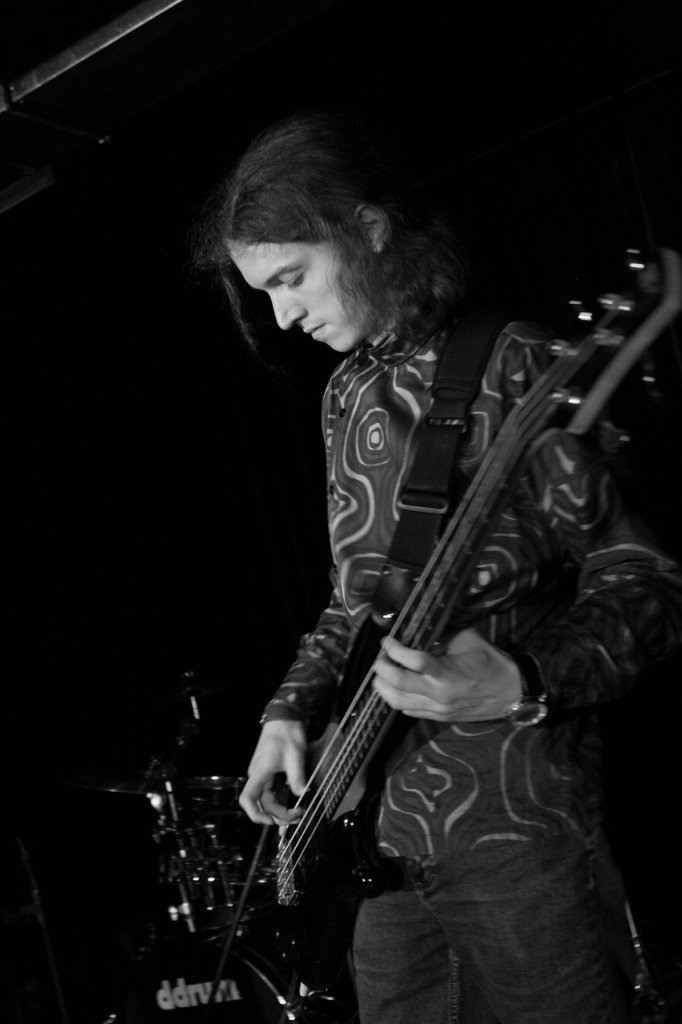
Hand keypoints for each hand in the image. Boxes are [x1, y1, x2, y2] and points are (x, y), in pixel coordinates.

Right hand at [239, 719, 306, 825]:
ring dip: (281, 810)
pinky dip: (282, 801)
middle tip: (298, 816)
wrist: (284, 716)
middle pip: (262, 803)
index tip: (272, 821)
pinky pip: (273, 792)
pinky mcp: (271, 773)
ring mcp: (264, 775)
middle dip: (278, 815)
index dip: (255, 814)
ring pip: (268, 799)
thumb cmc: (287, 732)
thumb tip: (302, 794)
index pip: (248, 799)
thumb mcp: (295, 755)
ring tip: (298, 814)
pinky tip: (293, 806)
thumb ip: (297, 777)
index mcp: (260, 772)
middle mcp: (259, 775)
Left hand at [372, 627, 520, 721]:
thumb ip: (441, 635)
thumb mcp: (468, 640)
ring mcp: (438, 709)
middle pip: (398, 684)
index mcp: (447, 673)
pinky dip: (397, 699)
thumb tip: (418, 628)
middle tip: (379, 657)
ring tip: (380, 674)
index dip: (395, 649)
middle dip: (382, 669)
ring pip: (398, 703)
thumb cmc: (491, 662)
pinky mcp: (439, 718)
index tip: (387, 640)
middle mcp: (439, 694)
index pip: (413, 661)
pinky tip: (395, 688)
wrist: (511, 692)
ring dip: (383, 688)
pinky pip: (409, 711)